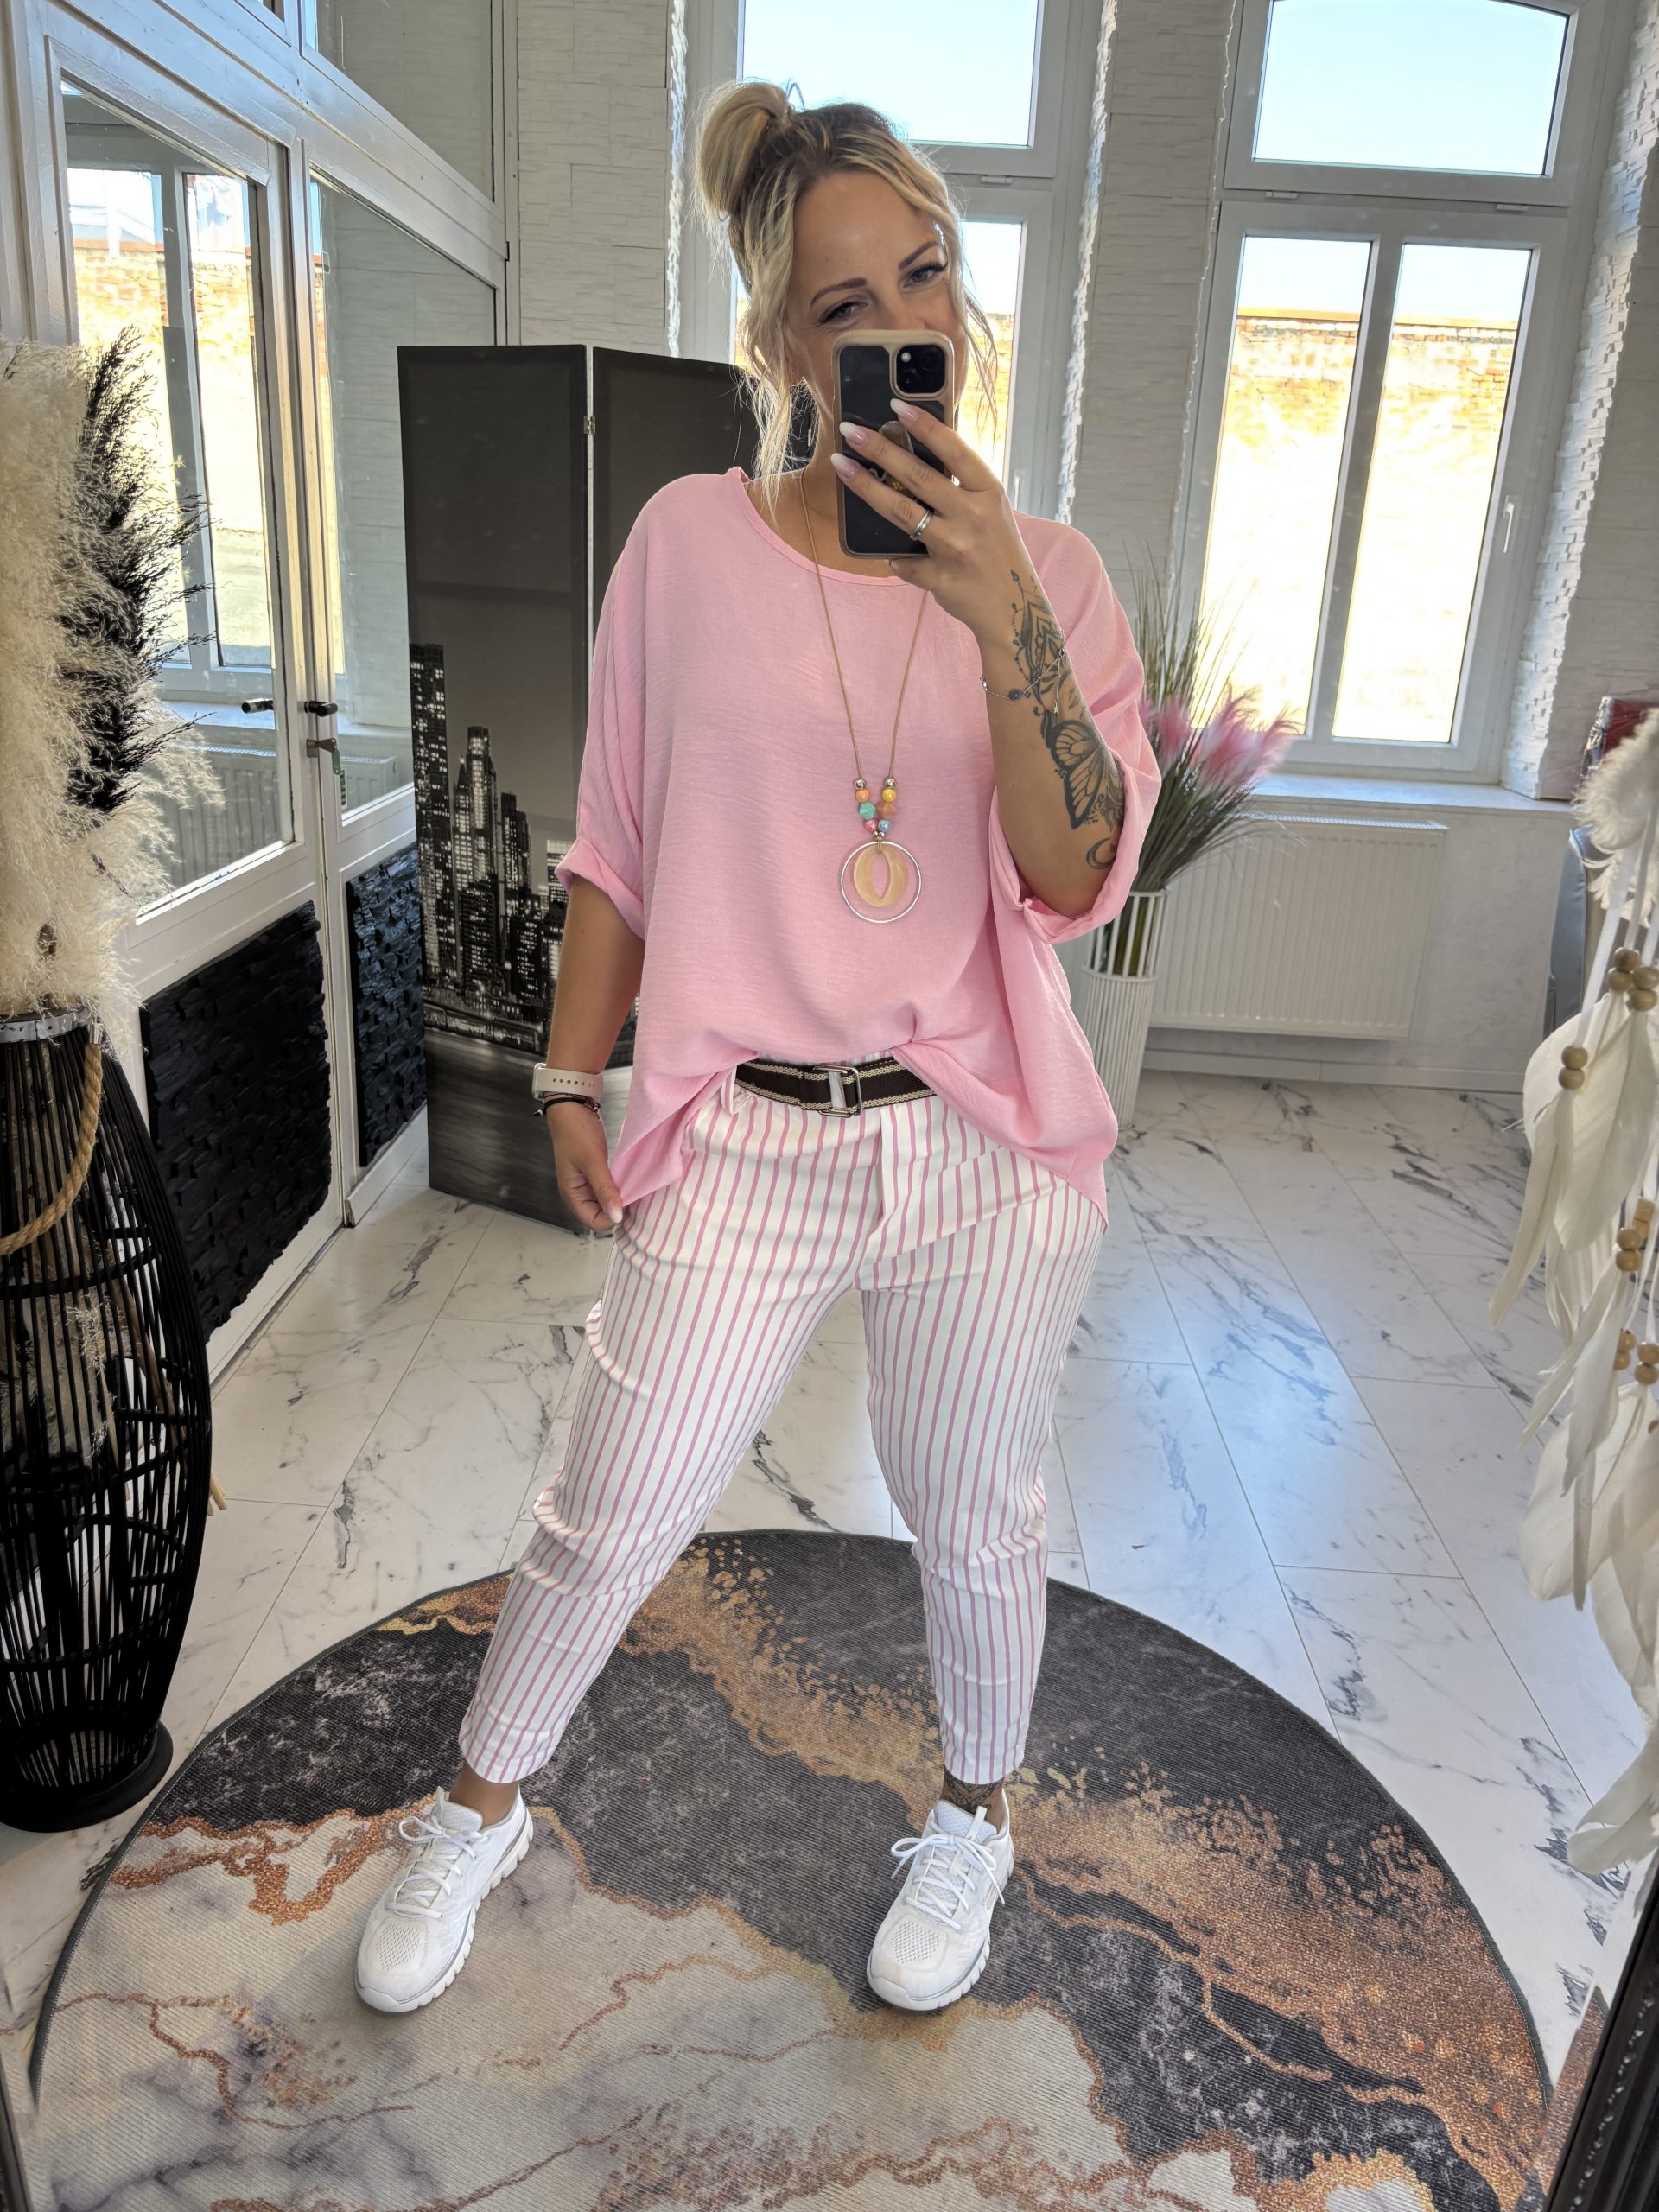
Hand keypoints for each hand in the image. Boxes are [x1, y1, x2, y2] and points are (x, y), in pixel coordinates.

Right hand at [547, 1100, 625, 1232]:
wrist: (572, 1107)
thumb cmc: (578, 1132)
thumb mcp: (593, 1161)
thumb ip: (604, 1190)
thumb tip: (616, 1217)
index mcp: (572, 1194)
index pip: (593, 1222)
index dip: (611, 1218)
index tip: (628, 1204)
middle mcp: (578, 1193)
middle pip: (599, 1215)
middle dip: (616, 1210)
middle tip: (635, 1196)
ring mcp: (586, 1183)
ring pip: (605, 1202)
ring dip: (619, 1199)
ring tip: (634, 1189)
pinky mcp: (594, 1173)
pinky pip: (607, 1189)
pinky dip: (618, 1188)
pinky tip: (629, 1181)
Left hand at [830, 400, 1033, 639]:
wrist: (1014, 608)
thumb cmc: (998, 552)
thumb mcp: (991, 512)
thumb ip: (960, 488)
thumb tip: (912, 459)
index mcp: (989, 494)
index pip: (953, 450)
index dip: (924, 426)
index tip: (895, 406)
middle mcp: (973, 517)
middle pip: (917, 476)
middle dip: (880, 448)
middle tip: (850, 430)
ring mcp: (955, 549)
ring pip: (900, 512)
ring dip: (865, 487)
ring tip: (841, 466)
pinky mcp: (939, 579)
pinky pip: (903, 561)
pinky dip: (895, 557)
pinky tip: (888, 553)